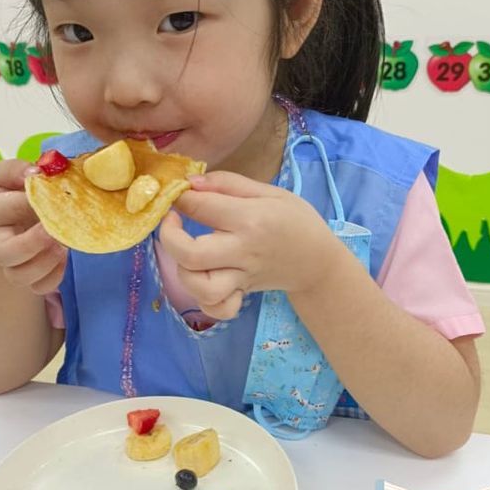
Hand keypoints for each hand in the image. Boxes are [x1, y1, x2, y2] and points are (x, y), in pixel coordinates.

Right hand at [0, 156, 67, 296]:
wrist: (11, 218)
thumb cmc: (11, 190)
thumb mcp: (9, 173)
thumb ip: (19, 169)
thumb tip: (38, 172)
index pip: (3, 208)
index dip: (30, 203)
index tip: (52, 195)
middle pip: (3, 253)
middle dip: (33, 244)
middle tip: (55, 231)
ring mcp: (6, 262)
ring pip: (19, 276)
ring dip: (46, 263)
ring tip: (63, 244)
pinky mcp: (25, 278)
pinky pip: (38, 287)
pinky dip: (54, 275)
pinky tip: (63, 256)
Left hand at [161, 172, 348, 319]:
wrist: (320, 262)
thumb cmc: (295, 220)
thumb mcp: (269, 192)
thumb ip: (228, 183)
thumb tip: (191, 182)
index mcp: (249, 219)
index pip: (200, 207)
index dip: (180, 196)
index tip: (178, 192)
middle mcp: (243, 251)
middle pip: (191, 255)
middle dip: (169, 236)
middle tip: (172, 220)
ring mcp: (242, 277)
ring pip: (201, 288)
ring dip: (183, 270)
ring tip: (185, 251)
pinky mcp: (242, 293)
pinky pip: (217, 308)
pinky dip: (203, 299)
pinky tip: (202, 279)